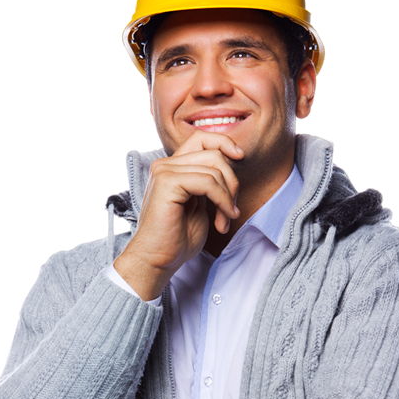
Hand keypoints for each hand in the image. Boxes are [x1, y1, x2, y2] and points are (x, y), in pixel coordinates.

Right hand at [114, 131, 242, 299]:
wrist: (158, 260)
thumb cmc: (178, 238)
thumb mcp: (200, 203)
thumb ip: (210, 182)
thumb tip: (232, 162)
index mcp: (172, 167)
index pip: (201, 138)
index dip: (224, 142)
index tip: (240, 157)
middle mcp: (166, 165)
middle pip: (214, 154)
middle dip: (231, 183)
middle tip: (231, 211)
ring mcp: (165, 171)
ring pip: (214, 168)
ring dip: (228, 197)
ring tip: (224, 220)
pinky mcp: (167, 183)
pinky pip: (208, 182)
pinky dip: (221, 201)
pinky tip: (221, 221)